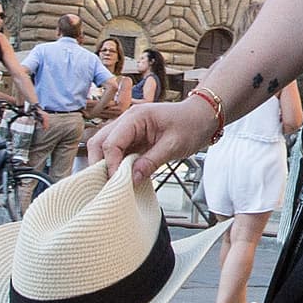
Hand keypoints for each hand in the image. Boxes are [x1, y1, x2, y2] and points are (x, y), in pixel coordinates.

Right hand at [93, 97, 215, 180]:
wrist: (203, 117)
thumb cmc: (191, 124)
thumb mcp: (173, 145)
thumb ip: (151, 162)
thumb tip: (131, 179)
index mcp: (135, 117)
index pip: (111, 143)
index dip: (111, 165)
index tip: (116, 182)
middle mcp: (127, 121)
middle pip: (99, 143)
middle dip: (99, 165)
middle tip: (106, 185)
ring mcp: (128, 130)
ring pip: (104, 147)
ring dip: (105, 165)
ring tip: (112, 183)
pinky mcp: (133, 139)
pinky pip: (117, 152)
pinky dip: (116, 165)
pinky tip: (122, 178)